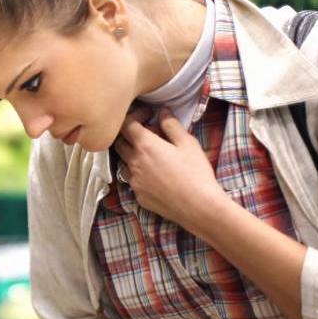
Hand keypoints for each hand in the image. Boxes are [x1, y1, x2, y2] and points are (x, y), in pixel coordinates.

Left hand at [114, 107, 228, 229]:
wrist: (198, 206)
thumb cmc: (195, 173)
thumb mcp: (187, 143)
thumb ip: (171, 125)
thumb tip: (162, 112)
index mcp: (145, 146)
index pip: (126, 124)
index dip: (134, 115)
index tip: (148, 114)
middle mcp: (133, 163)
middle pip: (119, 142)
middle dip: (129, 133)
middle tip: (148, 132)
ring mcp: (133, 181)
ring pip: (123, 162)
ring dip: (132, 154)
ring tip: (152, 154)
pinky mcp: (138, 196)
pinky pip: (132, 180)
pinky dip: (138, 172)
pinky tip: (155, 174)